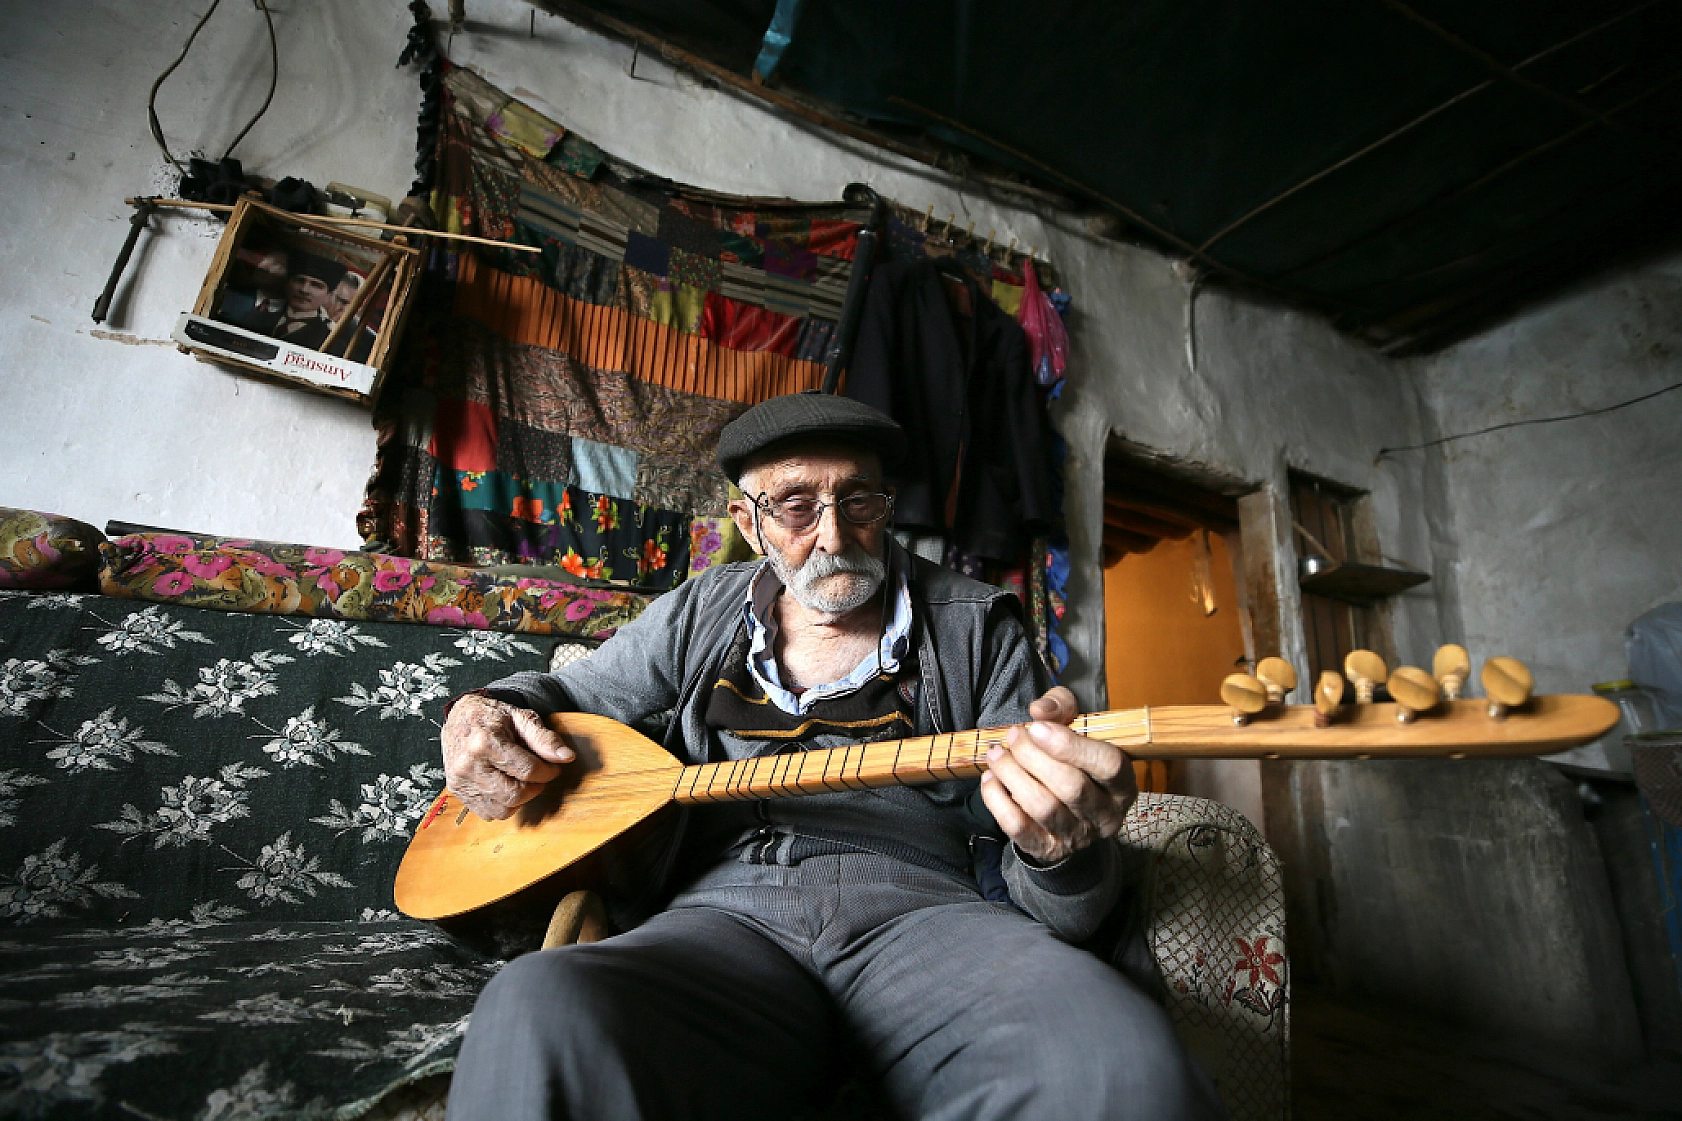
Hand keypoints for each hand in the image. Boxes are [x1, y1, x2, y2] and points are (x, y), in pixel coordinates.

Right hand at [440, 695, 573, 820]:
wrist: (459, 717)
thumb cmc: (492, 716)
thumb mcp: (521, 718)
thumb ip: (544, 738)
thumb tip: (567, 757)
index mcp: (485, 742)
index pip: (528, 770)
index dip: (548, 771)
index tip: (553, 768)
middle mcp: (469, 765)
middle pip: (515, 794)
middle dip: (535, 788)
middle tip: (538, 775)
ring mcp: (460, 781)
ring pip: (503, 809)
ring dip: (520, 799)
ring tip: (521, 780)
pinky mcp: (457, 792)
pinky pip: (489, 813)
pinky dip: (503, 804)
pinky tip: (505, 785)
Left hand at [978, 686, 1137, 865]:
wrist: (1067, 810)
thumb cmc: (1074, 759)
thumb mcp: (1077, 725)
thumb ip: (1062, 708)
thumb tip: (1039, 710)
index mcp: (1123, 783)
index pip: (1109, 766)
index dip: (1070, 745)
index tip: (1036, 727)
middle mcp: (1106, 814)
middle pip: (1071, 787)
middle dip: (1033, 756)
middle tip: (1012, 735)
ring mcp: (1077, 836)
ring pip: (1043, 807)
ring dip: (1012, 775)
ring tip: (996, 754)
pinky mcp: (1047, 847)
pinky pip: (1018, 827)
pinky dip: (997, 799)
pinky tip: (991, 778)